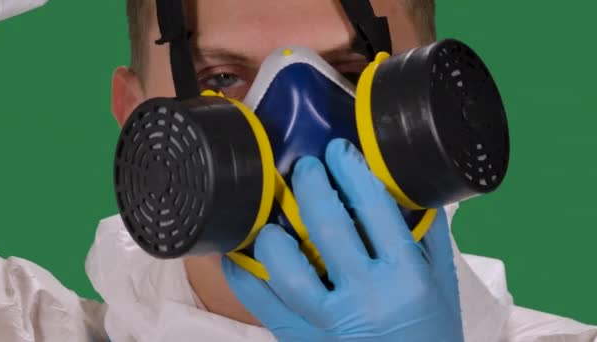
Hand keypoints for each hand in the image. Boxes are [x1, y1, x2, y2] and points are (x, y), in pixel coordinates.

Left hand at [222, 138, 463, 340]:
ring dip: (272, 232)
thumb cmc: (431, 336)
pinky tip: (240, 252)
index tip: (339, 151)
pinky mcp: (301, 340)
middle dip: (310, 185)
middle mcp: (368, 298)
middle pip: (327, 226)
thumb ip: (429, 237)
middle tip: (305, 168)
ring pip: (285, 267)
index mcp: (406, 277)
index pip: (375, 208)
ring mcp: (330, 323)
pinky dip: (241, 273)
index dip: (352, 170)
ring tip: (271, 216)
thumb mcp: (442, 286)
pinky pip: (259, 302)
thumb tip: (414, 192)